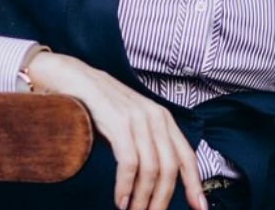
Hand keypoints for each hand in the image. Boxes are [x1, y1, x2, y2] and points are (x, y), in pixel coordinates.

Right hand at [26, 52, 207, 209]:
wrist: (74, 78)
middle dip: (162, 199)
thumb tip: (156, 181)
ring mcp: (138, 119)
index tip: (200, 208)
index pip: (186, 156)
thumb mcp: (132, 123)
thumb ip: (147, 144)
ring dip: (142, 198)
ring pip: (151, 169)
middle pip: (170, 168)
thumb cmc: (101, 106)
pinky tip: (120, 200)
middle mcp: (156, 117)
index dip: (195, 185)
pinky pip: (129, 164)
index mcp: (163, 119)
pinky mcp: (119, 123)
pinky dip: (126, 187)